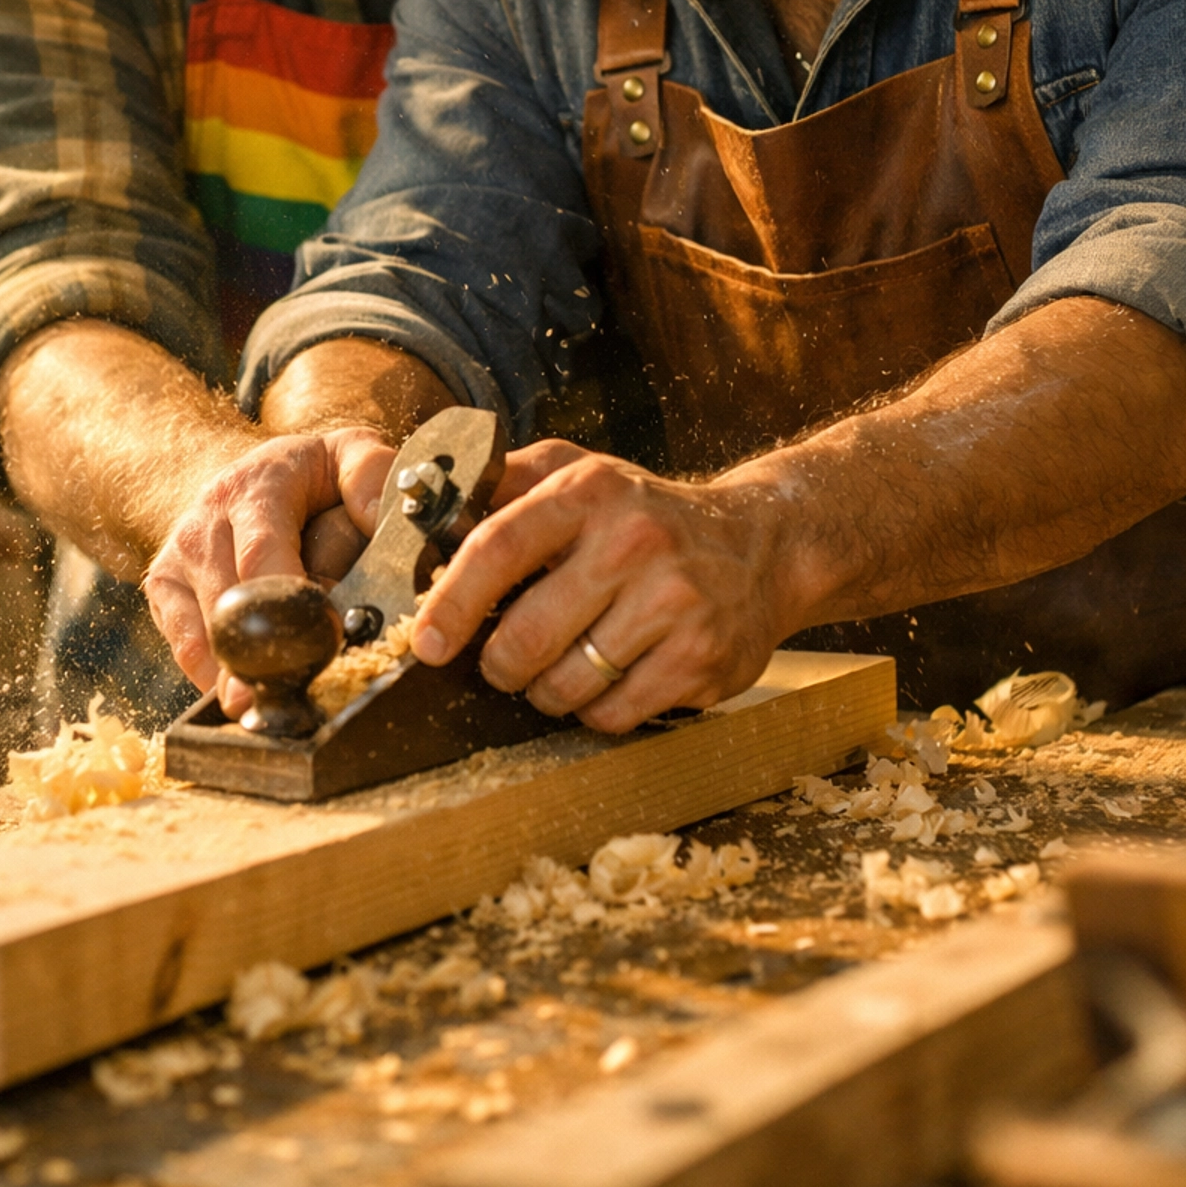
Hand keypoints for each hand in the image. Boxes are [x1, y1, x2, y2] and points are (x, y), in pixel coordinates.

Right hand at [145, 427, 394, 715]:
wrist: (243, 475)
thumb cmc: (308, 475)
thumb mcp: (347, 453)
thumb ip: (371, 474)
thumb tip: (375, 517)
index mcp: (255, 487)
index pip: (262, 552)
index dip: (284, 603)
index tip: (316, 642)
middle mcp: (207, 520)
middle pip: (230, 602)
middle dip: (266, 651)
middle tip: (300, 695)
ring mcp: (179, 555)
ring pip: (205, 632)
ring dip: (242, 673)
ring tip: (279, 703)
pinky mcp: (162, 587)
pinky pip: (185, 648)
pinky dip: (215, 678)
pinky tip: (248, 692)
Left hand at [408, 448, 783, 732]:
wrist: (759, 544)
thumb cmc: (644, 514)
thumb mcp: (579, 473)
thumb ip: (504, 482)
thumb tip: (427, 507)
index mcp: (590, 492)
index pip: (499, 547)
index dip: (451, 601)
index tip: (426, 642)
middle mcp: (634, 543)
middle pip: (528, 636)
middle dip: (500, 664)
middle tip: (503, 661)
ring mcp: (674, 603)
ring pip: (568, 685)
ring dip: (546, 691)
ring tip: (560, 667)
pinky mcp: (702, 658)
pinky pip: (614, 713)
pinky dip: (595, 710)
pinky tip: (607, 679)